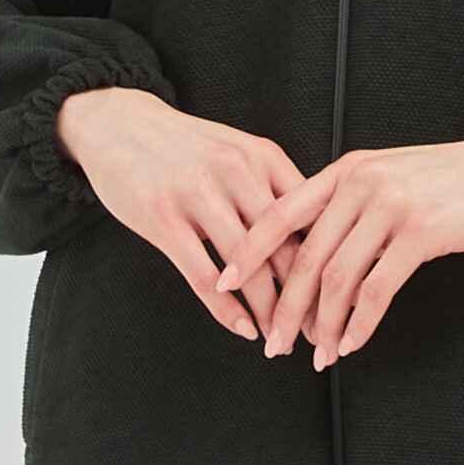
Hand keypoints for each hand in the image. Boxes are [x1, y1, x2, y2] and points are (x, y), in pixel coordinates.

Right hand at [56, 88, 323, 346]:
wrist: (121, 123)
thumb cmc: (187, 147)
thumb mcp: (238, 152)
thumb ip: (273, 188)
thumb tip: (317, 238)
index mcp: (264, 156)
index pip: (311, 219)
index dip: (329, 263)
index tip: (341, 298)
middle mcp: (237, 171)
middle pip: (286, 247)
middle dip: (305, 298)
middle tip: (316, 333)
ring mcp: (199, 194)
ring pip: (248, 268)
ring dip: (268, 313)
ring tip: (279, 341)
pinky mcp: (163, 217)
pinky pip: (203, 276)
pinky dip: (227, 310)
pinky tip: (242, 329)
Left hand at [212, 133, 463, 368]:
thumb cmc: (451, 180)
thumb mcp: (390, 179)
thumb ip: (351, 205)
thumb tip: (313, 254)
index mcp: (347, 170)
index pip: (281, 212)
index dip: (248, 250)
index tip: (223, 283)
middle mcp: (361, 182)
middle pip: (305, 255)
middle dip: (284, 307)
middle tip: (273, 344)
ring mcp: (390, 205)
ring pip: (337, 277)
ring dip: (323, 325)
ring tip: (316, 355)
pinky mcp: (421, 231)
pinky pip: (377, 287)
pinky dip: (360, 322)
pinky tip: (352, 342)